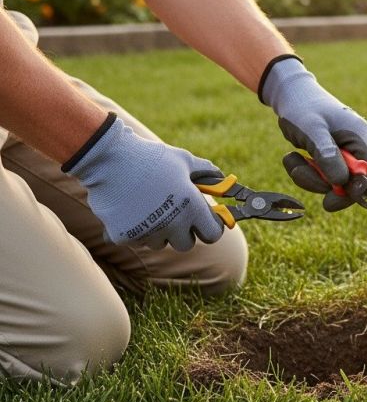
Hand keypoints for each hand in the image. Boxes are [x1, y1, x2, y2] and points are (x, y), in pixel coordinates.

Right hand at [65, 114, 224, 249]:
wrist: (110, 159)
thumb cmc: (151, 157)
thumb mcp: (184, 160)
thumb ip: (206, 172)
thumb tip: (222, 178)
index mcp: (192, 208)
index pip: (213, 234)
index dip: (210, 227)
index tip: (205, 221)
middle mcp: (173, 225)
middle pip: (187, 244)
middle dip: (184, 232)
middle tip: (175, 214)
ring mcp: (149, 233)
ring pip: (160, 243)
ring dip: (158, 231)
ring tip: (148, 206)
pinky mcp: (125, 237)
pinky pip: (137, 240)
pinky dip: (135, 229)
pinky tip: (129, 209)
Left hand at [259, 56, 366, 210]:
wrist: (288, 93)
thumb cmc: (301, 106)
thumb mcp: (312, 130)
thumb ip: (327, 155)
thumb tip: (341, 182)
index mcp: (359, 136)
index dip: (352, 192)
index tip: (329, 202)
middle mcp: (355, 144)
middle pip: (349, 180)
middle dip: (323, 182)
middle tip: (301, 173)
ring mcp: (344, 149)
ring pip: (332, 180)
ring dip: (310, 176)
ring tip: (293, 158)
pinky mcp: (331, 153)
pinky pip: (322, 173)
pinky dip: (305, 170)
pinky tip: (294, 155)